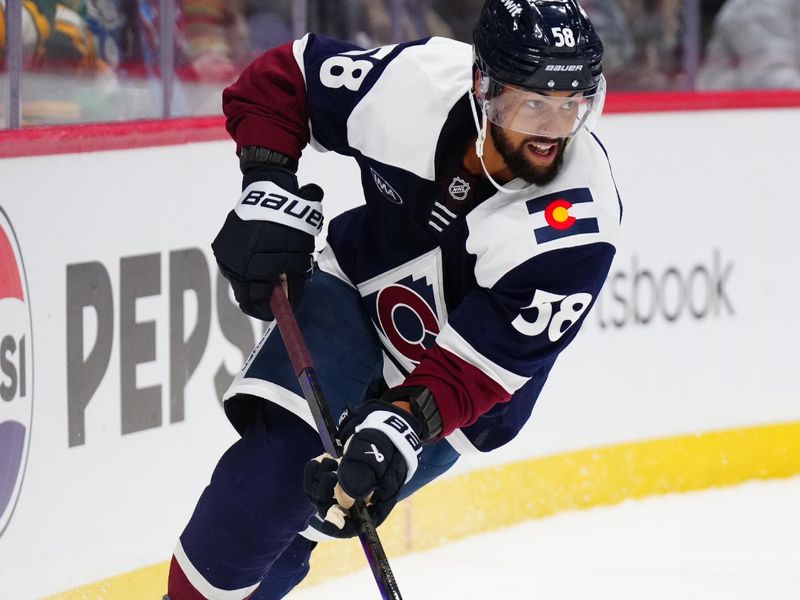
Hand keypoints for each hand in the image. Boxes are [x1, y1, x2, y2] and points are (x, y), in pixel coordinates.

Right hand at [211, 166, 323, 320]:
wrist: (270, 194)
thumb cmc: (291, 227)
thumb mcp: (298, 258)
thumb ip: (292, 283)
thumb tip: (287, 300)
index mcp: (254, 273)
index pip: (257, 304)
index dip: (267, 312)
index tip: (275, 314)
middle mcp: (235, 268)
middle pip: (244, 296)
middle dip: (258, 300)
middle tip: (271, 300)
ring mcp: (226, 256)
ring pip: (238, 280)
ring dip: (252, 283)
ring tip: (267, 277)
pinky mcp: (222, 245)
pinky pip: (234, 265)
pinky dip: (245, 267)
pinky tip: (257, 260)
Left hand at [303, 400, 423, 537]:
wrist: (382, 418)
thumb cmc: (386, 440)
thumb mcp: (377, 456)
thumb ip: (361, 478)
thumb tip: (343, 502)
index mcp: (377, 501)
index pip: (360, 525)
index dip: (343, 526)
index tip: (331, 515)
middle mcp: (360, 498)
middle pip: (335, 511)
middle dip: (327, 492)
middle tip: (333, 469)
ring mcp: (345, 486)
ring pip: (321, 496)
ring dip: (319, 479)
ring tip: (328, 459)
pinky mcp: (334, 473)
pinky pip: (315, 481)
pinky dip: (314, 470)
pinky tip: (322, 457)